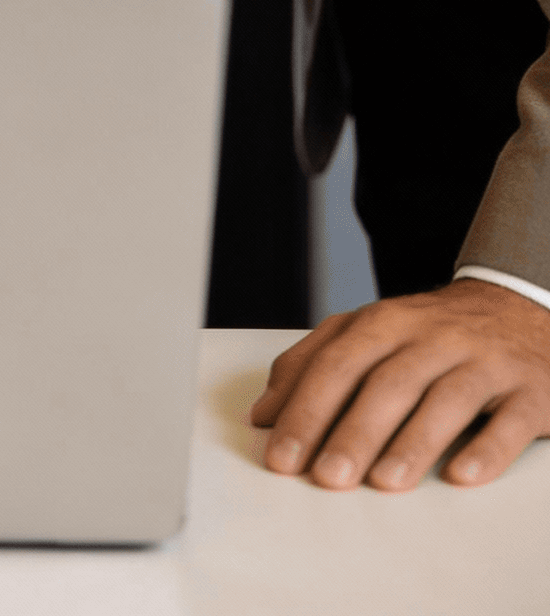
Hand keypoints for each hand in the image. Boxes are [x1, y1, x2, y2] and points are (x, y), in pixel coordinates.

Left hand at [251, 278, 549, 489]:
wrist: (518, 306)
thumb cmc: (431, 333)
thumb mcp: (369, 333)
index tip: (282, 455)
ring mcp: (484, 361)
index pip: (337, 364)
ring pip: (445, 399)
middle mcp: (433, 337)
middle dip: (353, 432)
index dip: (306, 409)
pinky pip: (508, 419)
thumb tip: (264, 412)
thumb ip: (313, 364)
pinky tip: (461, 475)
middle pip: (388, 382)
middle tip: (327, 478)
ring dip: (412, 442)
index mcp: (386, 322)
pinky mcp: (529, 389)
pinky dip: (486, 448)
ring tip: (384, 482)